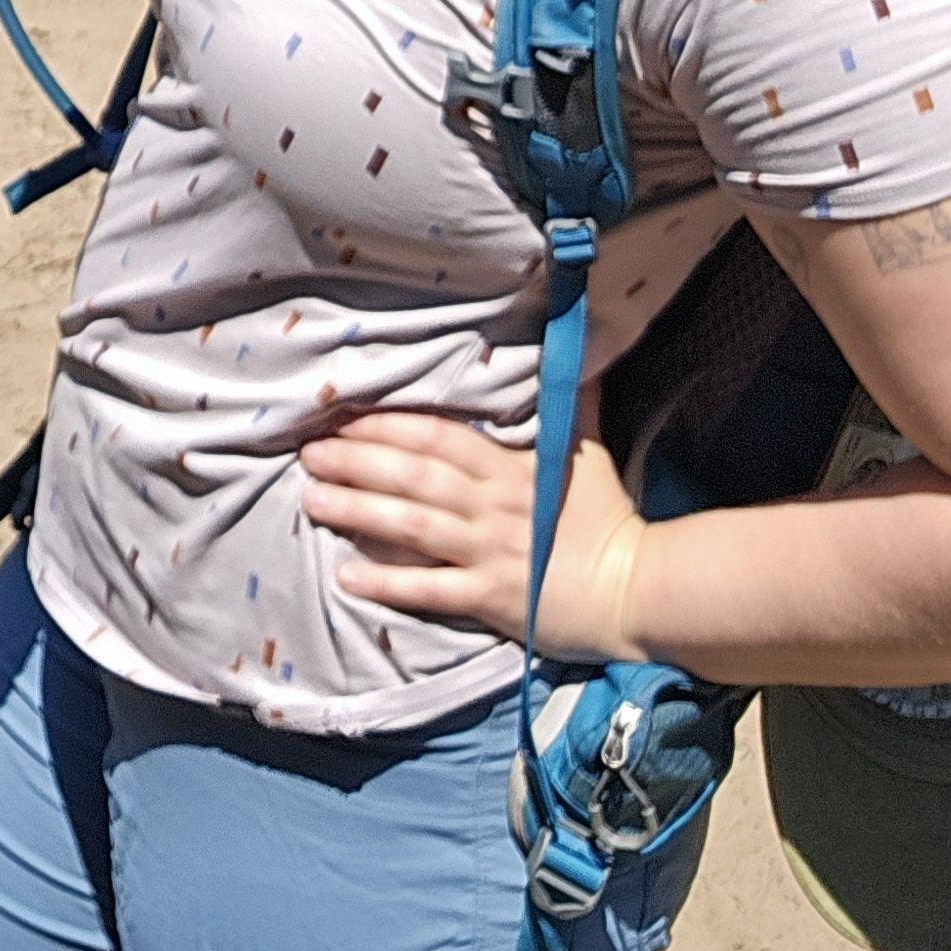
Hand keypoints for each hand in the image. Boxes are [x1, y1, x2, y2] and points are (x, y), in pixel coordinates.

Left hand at [299, 412, 649, 659]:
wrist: (642, 588)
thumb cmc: (612, 521)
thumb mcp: (588, 455)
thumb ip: (573, 405)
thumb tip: (576, 351)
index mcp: (509, 469)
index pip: (439, 437)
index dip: (389, 425)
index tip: (345, 417)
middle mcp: (490, 506)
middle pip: (414, 476)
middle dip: (358, 462)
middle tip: (308, 454)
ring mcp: (488, 553)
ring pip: (412, 527)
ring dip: (358, 512)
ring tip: (312, 500)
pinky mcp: (491, 599)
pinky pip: (430, 590)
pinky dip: (387, 583)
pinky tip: (347, 576)